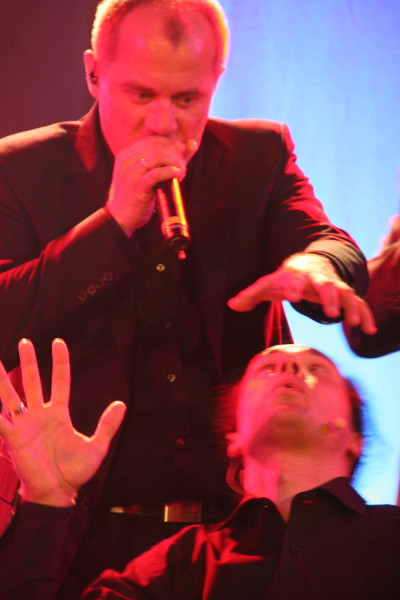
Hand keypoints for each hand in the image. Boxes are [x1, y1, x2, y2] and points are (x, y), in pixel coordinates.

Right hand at [0, 339, 125, 506]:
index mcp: (59, 414)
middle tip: (25, 341)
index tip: (59, 342)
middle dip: (30, 362)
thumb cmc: (75, 472)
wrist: (58, 493)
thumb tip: (121, 404)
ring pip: (12, 395)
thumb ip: (107, 425)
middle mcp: (40, 415)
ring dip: (4, 379)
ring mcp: (25, 424)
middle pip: (33, 381)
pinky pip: (0, 420)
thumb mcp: (96, 446)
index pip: (60, 381)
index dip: (60, 362)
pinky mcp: (13, 437)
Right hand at [106, 136, 196, 235]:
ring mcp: (131, 173)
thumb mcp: (143, 175)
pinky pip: (158, 173)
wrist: (120, 218)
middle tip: (183, 164)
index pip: (152, 140)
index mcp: (126, 155)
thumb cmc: (136, 197)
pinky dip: (171, 172)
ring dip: (174, 162)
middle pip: (156, 146)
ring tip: (181, 171)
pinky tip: (177, 176)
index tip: (182, 151)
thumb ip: (160, 161)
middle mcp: (126, 161)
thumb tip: (189, 144)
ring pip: (158, 156)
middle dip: (174, 153)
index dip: (170, 143)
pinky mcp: (138, 186)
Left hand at [228, 253, 376, 334]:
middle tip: (330, 311)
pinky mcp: (345, 294)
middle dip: (328, 295)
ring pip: (346, 293)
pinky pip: (358, 303)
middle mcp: (317, 278)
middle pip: (325, 284)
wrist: (309, 262)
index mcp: (296, 275)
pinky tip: (369, 330)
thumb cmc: (286, 278)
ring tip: (355, 323)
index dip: (294, 286)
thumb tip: (231, 305)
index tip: (293, 296)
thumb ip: (251, 295)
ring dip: (351, 306)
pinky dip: (365, 314)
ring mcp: (334, 285)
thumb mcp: (268, 284)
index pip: (294, 279)